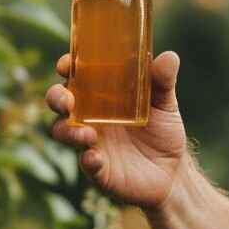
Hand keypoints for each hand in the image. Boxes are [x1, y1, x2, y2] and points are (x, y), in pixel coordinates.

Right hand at [45, 51, 187, 209]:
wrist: (172, 171)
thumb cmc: (162, 131)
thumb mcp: (165, 104)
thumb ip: (163, 82)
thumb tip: (169, 57)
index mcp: (101, 95)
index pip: (76, 75)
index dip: (67, 66)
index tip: (66, 63)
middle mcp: (89, 116)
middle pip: (59, 102)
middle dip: (56, 98)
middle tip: (67, 100)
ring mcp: (91, 142)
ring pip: (64, 133)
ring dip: (69, 131)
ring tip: (87, 134)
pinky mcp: (98, 168)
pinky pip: (86, 164)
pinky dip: (88, 160)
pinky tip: (95, 158)